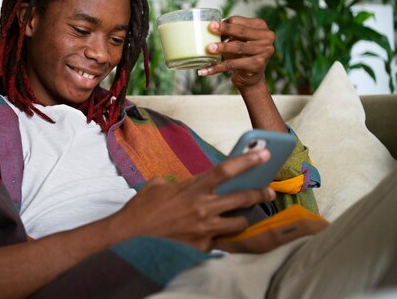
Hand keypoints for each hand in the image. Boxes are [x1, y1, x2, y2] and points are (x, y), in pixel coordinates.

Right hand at [110, 149, 275, 250]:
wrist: (131, 234)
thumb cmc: (143, 207)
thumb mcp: (159, 184)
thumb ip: (180, 182)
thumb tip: (188, 185)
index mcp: (193, 188)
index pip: (226, 170)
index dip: (248, 160)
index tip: (265, 153)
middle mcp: (203, 208)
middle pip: (242, 198)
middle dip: (260, 194)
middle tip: (269, 191)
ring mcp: (204, 229)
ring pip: (239, 223)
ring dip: (242, 218)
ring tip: (241, 216)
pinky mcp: (201, 246)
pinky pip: (220, 240)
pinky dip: (219, 236)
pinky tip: (213, 234)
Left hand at [198, 16, 274, 90]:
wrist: (251, 77)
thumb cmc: (241, 54)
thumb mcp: (237, 40)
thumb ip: (229, 32)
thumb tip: (210, 27)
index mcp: (260, 26)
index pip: (239, 21)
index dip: (225, 23)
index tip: (211, 25)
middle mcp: (266, 37)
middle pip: (241, 31)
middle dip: (224, 30)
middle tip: (210, 29)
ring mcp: (264, 51)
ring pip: (238, 47)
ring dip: (222, 48)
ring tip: (208, 49)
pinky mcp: (257, 65)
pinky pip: (233, 65)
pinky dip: (218, 67)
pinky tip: (206, 70)